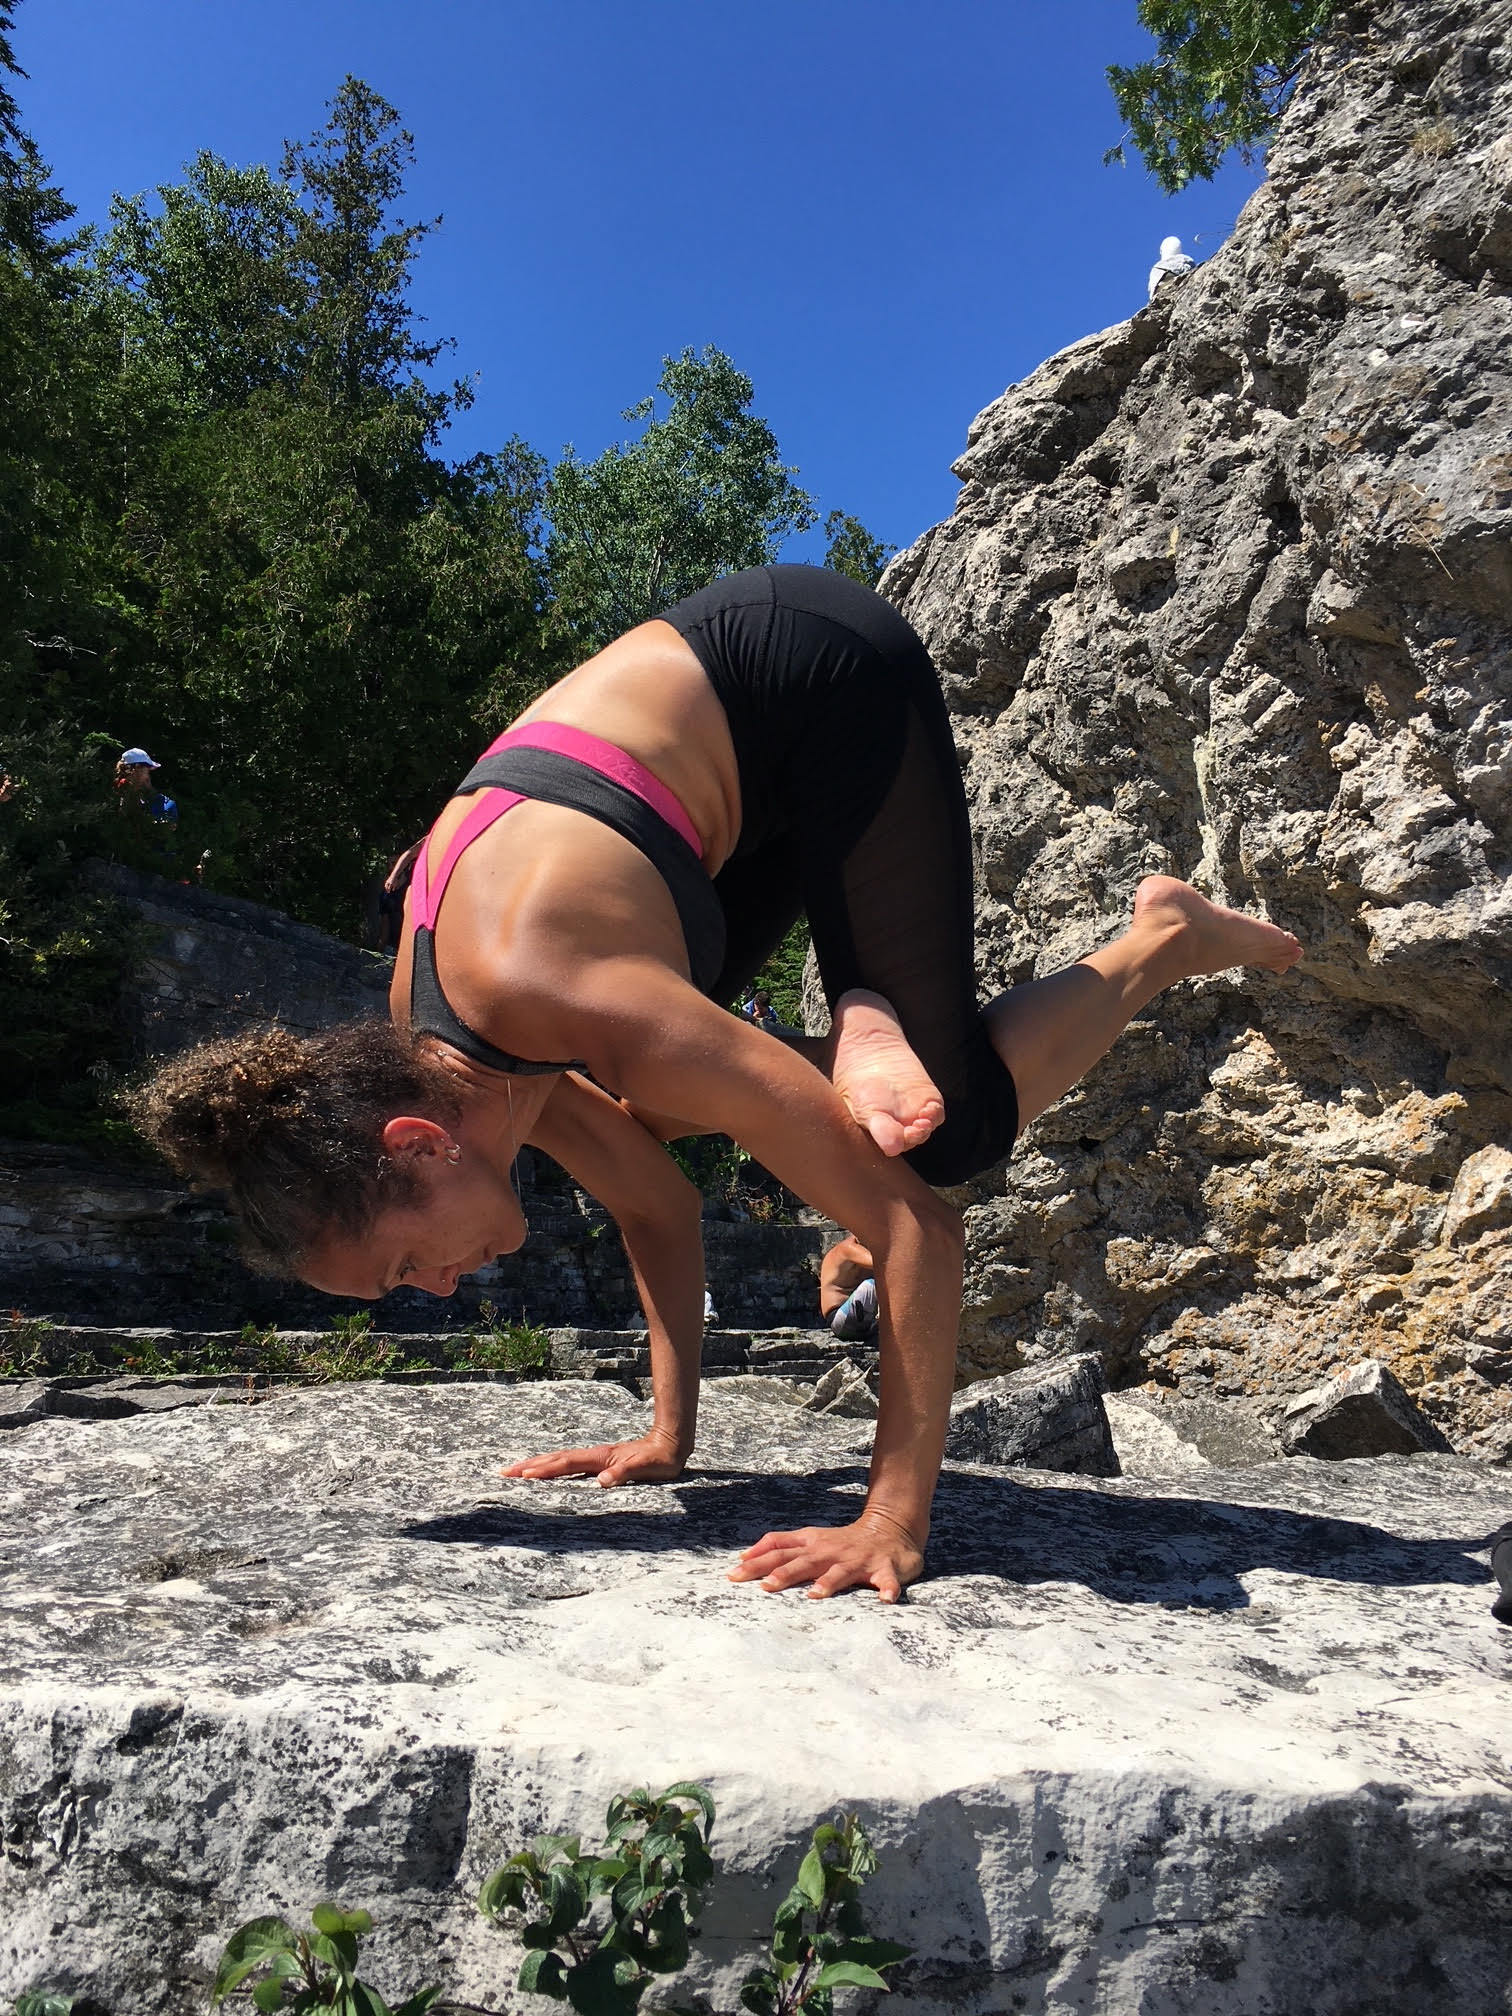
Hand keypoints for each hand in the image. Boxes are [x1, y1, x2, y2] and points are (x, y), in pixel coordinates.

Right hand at [500, 1425, 687, 1487]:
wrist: (670, 1444)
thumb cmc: (659, 1460)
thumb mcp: (646, 1469)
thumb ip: (624, 1473)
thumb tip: (603, 1481)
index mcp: (601, 1458)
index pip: (567, 1464)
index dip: (546, 1470)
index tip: (525, 1475)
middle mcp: (594, 1456)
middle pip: (555, 1459)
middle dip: (530, 1465)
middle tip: (504, 1472)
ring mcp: (594, 1457)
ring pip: (558, 1460)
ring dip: (536, 1464)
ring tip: (515, 1470)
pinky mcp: (598, 1461)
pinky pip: (567, 1464)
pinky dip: (550, 1466)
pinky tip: (544, 1471)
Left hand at [728, 1506, 924, 1601]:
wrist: (890, 1528)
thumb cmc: (841, 1541)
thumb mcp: (809, 1538)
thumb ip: (780, 1545)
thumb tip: (743, 1556)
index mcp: (812, 1544)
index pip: (778, 1549)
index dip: (757, 1560)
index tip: (734, 1574)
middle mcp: (830, 1551)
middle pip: (803, 1562)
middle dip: (784, 1573)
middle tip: (765, 1586)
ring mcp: (857, 1560)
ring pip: (841, 1572)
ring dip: (829, 1582)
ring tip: (815, 1595)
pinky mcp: (884, 1569)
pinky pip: (887, 1580)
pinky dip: (887, 1588)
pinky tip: (886, 1599)